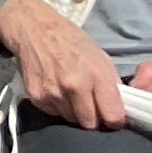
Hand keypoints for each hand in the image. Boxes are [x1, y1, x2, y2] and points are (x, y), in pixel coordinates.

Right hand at [0, 0, 124, 127]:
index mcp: (96, 74)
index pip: (112, 116)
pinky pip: (54, 113)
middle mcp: (75, 86)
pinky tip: (55, 88)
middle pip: (90, 124)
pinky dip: (57, 106)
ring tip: (70, 92)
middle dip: (93, 118)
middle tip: (90, 105)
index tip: (112, 117)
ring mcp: (54, 93)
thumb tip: (119, 106)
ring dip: (74, 111)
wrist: (33, 28)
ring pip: (71, 119)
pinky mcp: (37, 97)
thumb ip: (111, 82)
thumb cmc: (70, 39)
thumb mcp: (100, 55)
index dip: (114, 120)